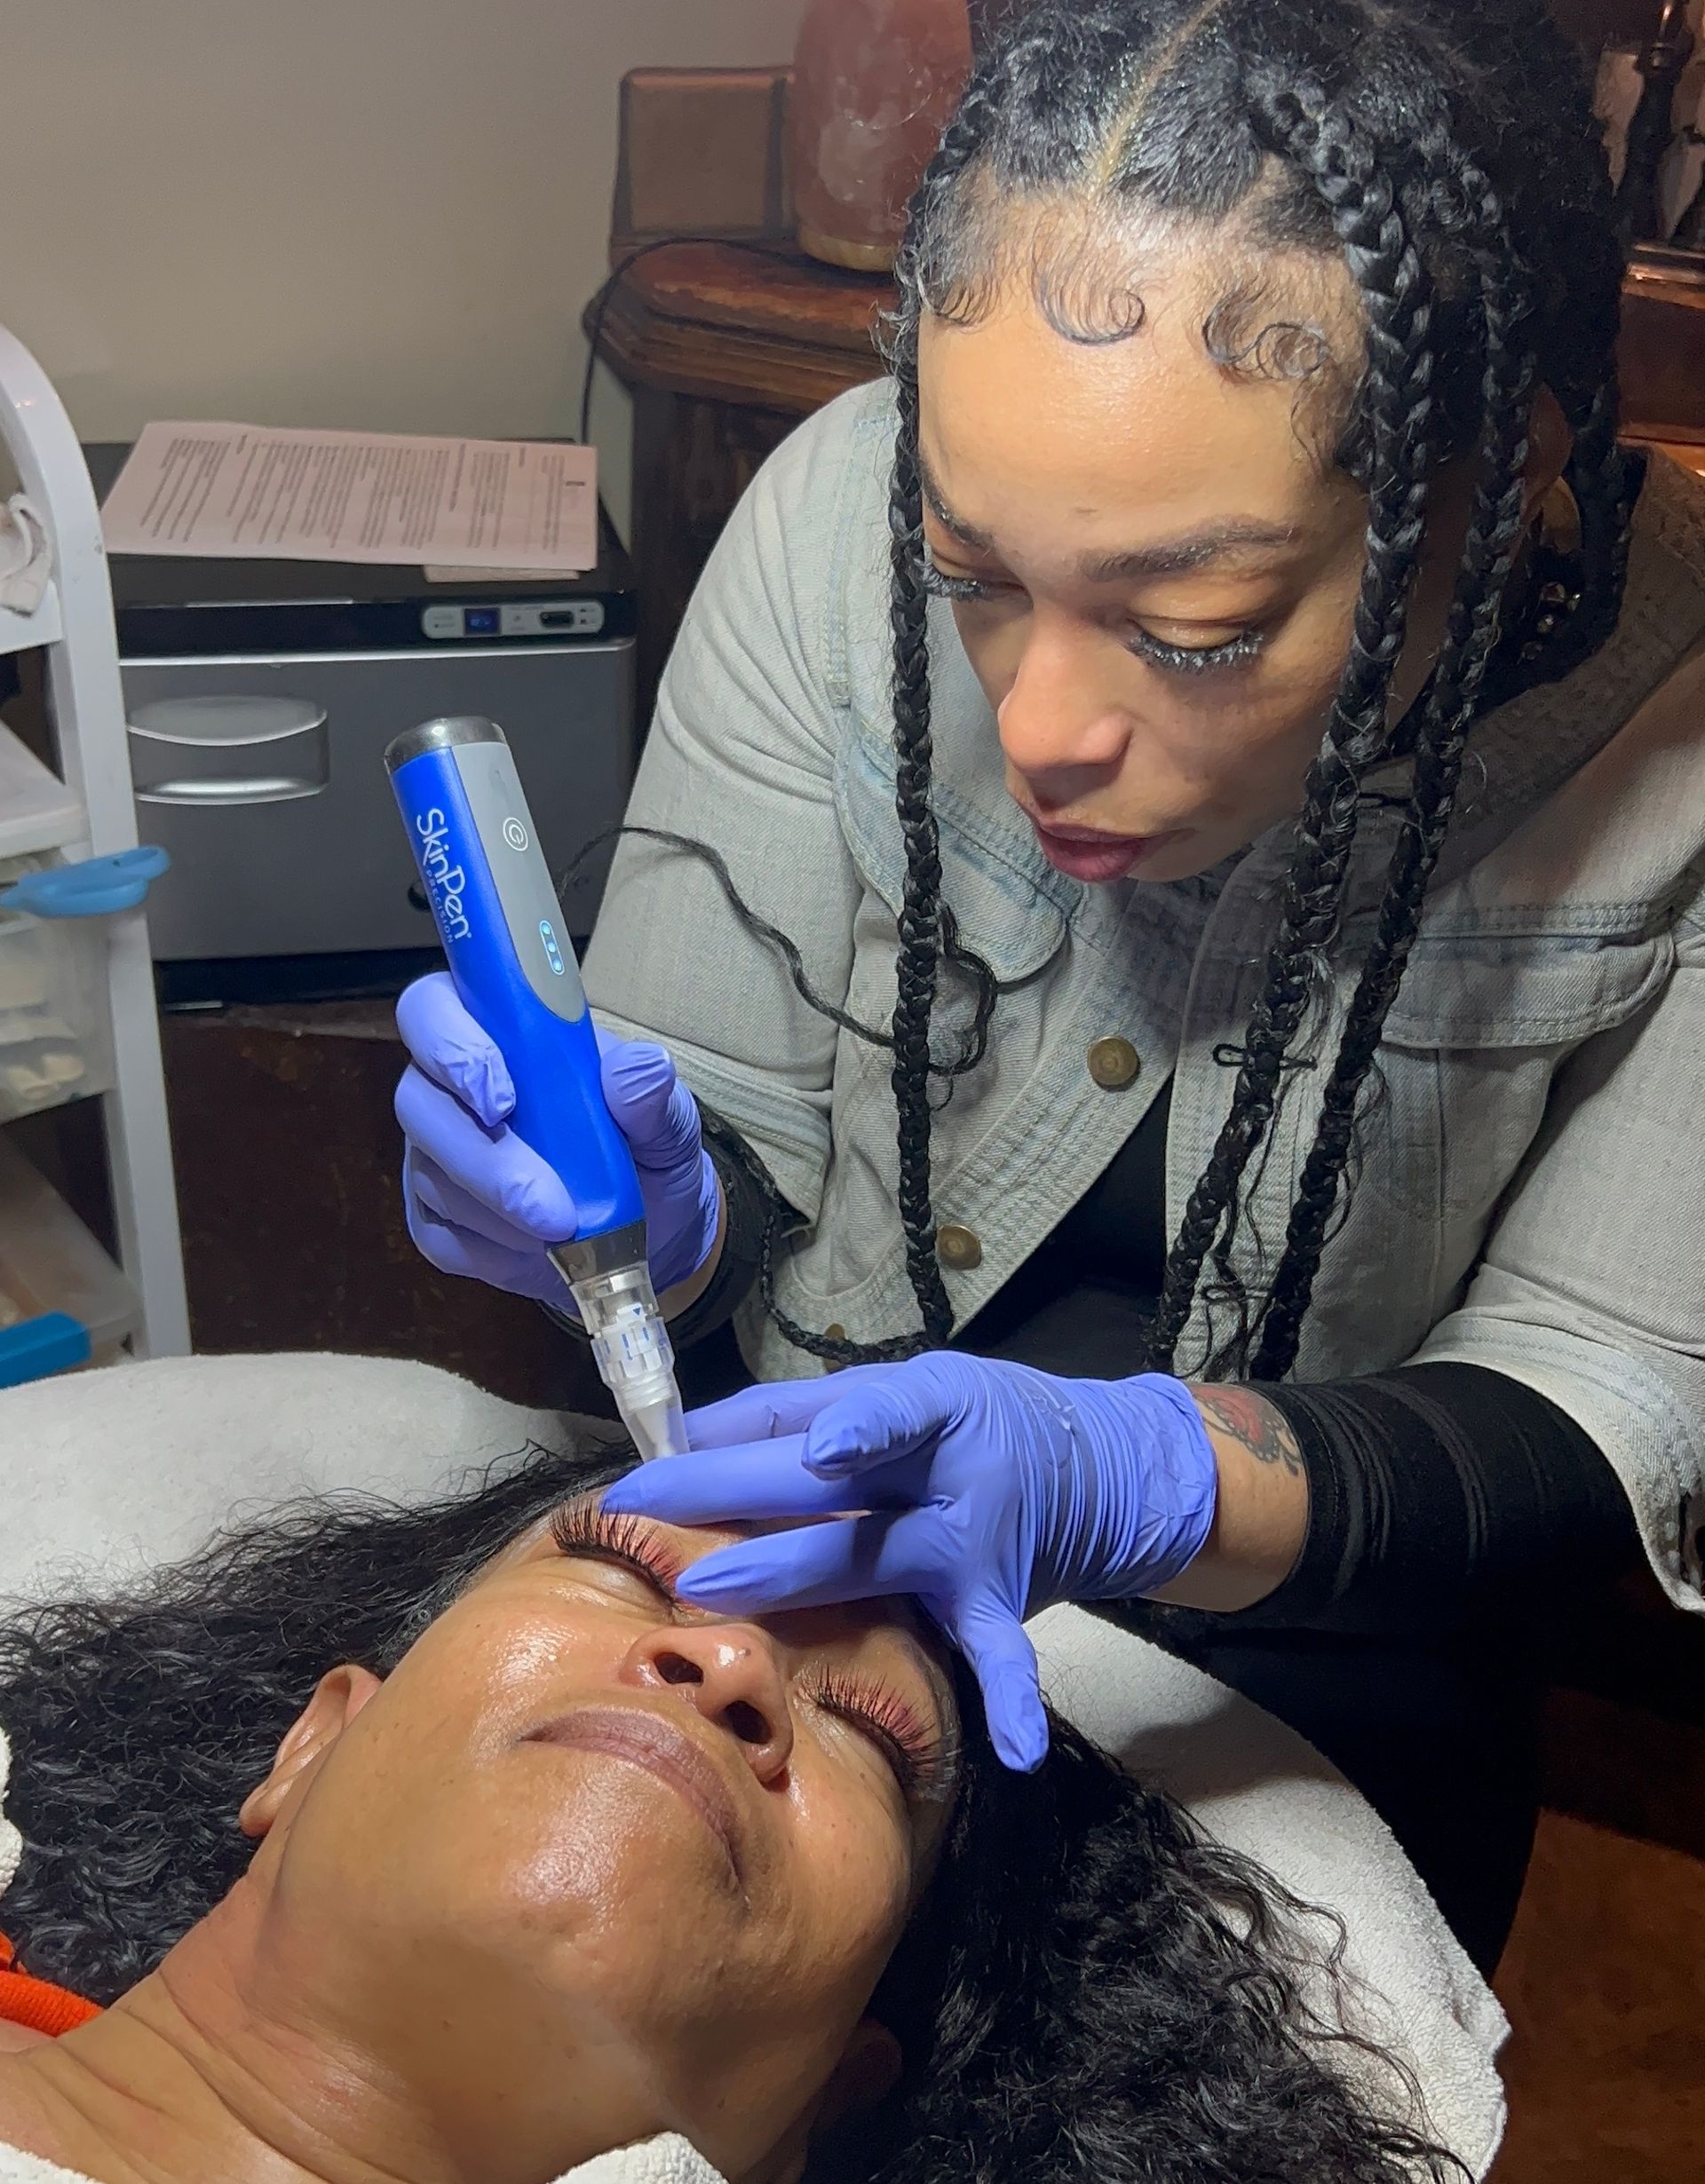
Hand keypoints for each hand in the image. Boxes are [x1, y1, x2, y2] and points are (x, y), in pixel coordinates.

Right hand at [393, 972, 719, 1307]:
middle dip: (484, 1157)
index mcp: (498, 1032)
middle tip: (551, 1207)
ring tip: (570, 1229)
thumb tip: (643, 1068)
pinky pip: (441, 1238)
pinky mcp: (434, 1218)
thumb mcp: (668, 1119)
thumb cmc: (647, 1148)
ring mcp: (434, 1153)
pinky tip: (543, 1254)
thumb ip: (651, 1095)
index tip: (503, 1097)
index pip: (433, 1009)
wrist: (650, 1225)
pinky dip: (497, 1253)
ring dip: (501, 1215)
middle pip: (417, 1102)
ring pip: (432, 1176)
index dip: (451, 1046)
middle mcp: (448, 1086)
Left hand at [601, 1354, 1217, 1770]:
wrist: (1093, 1469)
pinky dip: (1012, 1701)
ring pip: (872, 1561)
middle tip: (650, 1505)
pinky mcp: (990, 1603)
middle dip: (734, 1491)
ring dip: (791, 1576)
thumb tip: (682, 1428)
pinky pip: (999, 1655)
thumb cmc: (967, 1423)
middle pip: (837, 1486)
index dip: (859, 1425)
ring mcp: (972, 1546)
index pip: (890, 1406)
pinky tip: (1016, 1752)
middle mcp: (954, 1473)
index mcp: (935, 1405)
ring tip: (712, 1589)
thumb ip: (796, 1408)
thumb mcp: (898, 1390)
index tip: (821, 1447)